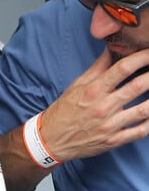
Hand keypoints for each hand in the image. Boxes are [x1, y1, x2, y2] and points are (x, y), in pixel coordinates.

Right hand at [39, 47, 148, 161]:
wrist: (50, 139)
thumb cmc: (64, 111)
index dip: (142, 57)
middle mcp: (102, 107)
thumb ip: (98, 68)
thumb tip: (113, 49)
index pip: (123, 69)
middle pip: (138, 86)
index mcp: (93, 91)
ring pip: (144, 110)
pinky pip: (139, 132)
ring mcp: (109, 126)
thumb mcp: (76, 86)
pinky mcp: (113, 141)